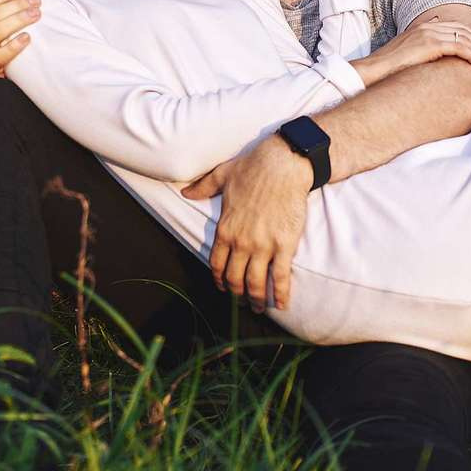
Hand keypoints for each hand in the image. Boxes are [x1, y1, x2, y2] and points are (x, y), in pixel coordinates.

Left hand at [184, 139, 309, 310]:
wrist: (284, 163)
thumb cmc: (254, 167)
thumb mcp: (222, 175)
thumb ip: (203, 188)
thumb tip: (185, 192)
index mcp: (225, 228)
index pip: (216, 264)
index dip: (219, 280)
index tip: (223, 287)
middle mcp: (241, 242)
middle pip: (235, 278)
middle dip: (237, 294)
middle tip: (243, 302)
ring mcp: (263, 246)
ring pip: (256, 283)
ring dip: (256, 300)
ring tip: (259, 307)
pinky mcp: (284, 245)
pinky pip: (281, 277)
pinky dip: (281, 293)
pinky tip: (282, 304)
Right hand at [354, 10, 470, 85]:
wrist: (374, 69)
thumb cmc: (390, 67)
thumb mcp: (408, 54)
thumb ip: (422, 49)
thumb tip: (436, 51)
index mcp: (424, 26)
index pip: (456, 26)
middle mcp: (428, 27)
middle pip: (464, 30)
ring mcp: (429, 34)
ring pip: (464, 38)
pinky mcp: (430, 44)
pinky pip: (459, 47)